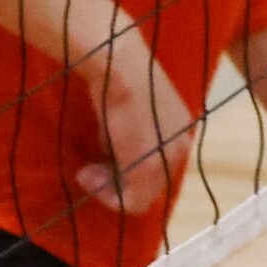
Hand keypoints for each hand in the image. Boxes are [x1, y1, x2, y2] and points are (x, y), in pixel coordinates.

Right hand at [76, 40, 196, 215]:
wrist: (118, 66)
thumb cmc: (119, 78)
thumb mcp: (127, 114)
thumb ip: (128, 140)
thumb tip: (114, 161)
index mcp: (179, 130)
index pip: (157, 165)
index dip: (125, 169)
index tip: (99, 163)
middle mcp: (180, 146)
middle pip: (151, 183)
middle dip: (117, 183)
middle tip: (88, 172)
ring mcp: (167, 158)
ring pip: (142, 196)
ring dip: (109, 191)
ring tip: (86, 174)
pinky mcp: (150, 168)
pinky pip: (132, 201)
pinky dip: (107, 197)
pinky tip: (87, 176)